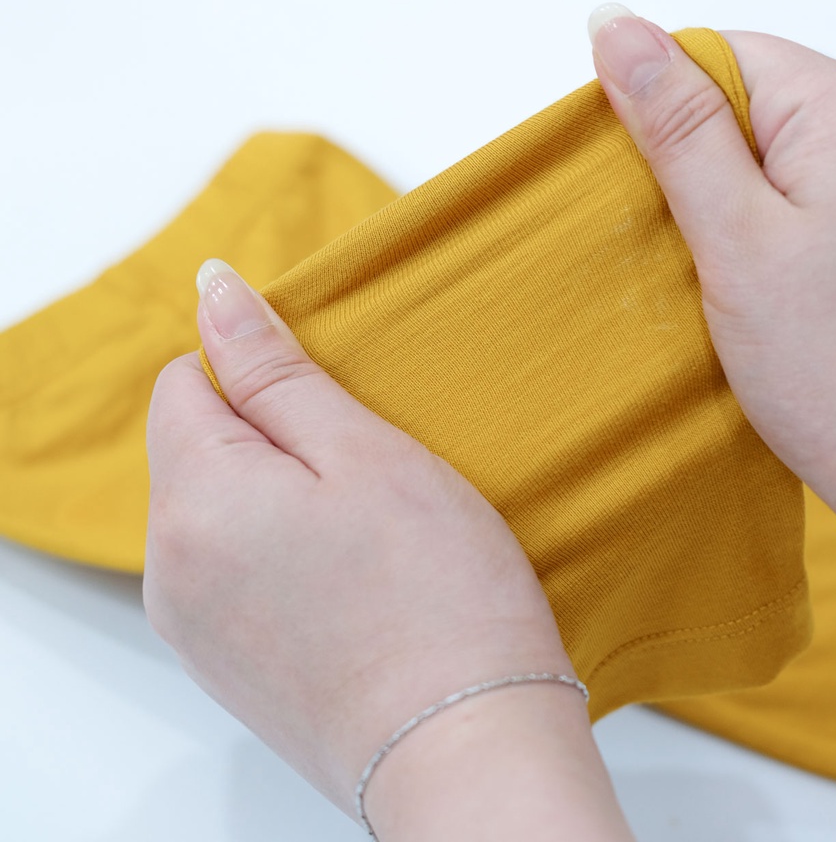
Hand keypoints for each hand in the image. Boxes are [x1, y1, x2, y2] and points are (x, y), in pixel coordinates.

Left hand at [144, 260, 574, 818]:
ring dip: (281, 497)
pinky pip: (234, 569)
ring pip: (221, 508)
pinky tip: (353, 579)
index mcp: (194, 503)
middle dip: (273, 438)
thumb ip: (274, 368)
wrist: (466, 746)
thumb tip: (213, 289)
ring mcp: (194, 628)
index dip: (261, 376)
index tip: (332, 407)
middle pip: (198, 448)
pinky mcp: (226, 666)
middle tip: (366, 475)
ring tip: (367, 533)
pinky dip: (282, 552)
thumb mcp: (362, 451)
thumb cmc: (436, 594)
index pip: (186, 383)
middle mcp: (169, 571)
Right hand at [589, 6, 835, 646]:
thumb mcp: (735, 242)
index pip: (721, 56)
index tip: (656, 201)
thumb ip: (676, 126)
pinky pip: (830, 184)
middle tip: (704, 257)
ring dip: (747, 201)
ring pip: (791, 146)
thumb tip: (618, 26)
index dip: (666, 122)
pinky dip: (789, 222)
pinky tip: (785, 285)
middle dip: (709, 169)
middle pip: (758, 99)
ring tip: (748, 282)